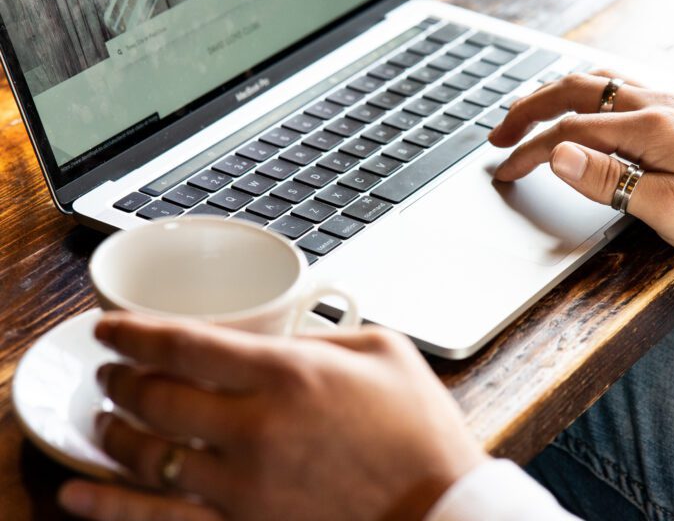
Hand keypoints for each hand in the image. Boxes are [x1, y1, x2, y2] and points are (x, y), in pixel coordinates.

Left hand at [59, 314, 485, 520]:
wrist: (440, 509)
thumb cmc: (420, 431)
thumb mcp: (384, 350)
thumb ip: (323, 333)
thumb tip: (283, 334)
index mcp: (289, 374)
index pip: (184, 345)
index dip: (134, 332)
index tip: (109, 327)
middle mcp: (255, 428)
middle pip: (156, 398)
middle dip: (122, 380)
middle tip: (112, 371)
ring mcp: (244, 485)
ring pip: (150, 456)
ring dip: (113, 433)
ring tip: (103, 419)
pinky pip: (161, 520)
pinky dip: (112, 508)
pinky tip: (78, 496)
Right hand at [490, 71, 673, 281]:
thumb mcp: (665, 207)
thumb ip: (606, 179)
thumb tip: (558, 154)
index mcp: (648, 127)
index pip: (568, 132)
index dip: (529, 152)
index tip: (504, 172)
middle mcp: (656, 106)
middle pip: (574, 91)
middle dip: (528, 109)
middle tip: (498, 134)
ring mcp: (669, 107)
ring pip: (597, 84)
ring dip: (556, 96)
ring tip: (529, 115)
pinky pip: (619, 90)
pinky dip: (586, 97)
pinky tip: (583, 111)